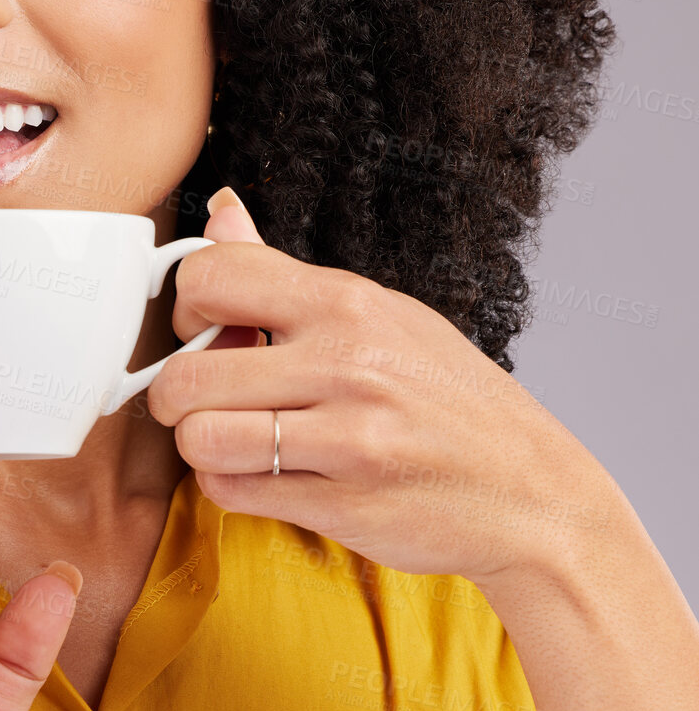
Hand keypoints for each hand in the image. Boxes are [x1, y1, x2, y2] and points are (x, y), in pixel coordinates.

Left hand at [146, 186, 609, 585]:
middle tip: (203, 402)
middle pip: (186, 373)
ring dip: (200, 446)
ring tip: (232, 442)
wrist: (535, 494)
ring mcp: (348, 434)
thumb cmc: (448, 400)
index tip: (205, 333)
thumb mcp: (381, 315)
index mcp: (346, 302)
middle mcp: (345, 360)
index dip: (185, 309)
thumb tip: (222, 209)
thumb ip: (285, 272)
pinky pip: (232, 491)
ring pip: (199, 437)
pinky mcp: (346, 501)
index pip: (209, 274)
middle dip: (175, 396)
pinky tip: (262, 475)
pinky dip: (229, 486)